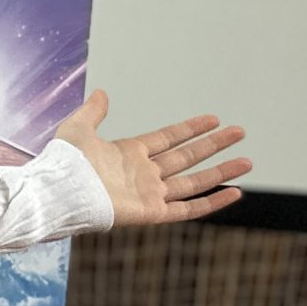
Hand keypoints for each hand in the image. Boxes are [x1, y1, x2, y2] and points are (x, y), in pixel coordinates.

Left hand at [55, 92, 249, 224]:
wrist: (59, 192)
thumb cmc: (63, 164)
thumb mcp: (78, 129)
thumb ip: (93, 112)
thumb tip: (102, 93)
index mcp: (127, 154)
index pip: (168, 138)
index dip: (190, 129)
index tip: (213, 119)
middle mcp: (142, 174)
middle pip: (186, 157)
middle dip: (214, 145)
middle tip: (239, 132)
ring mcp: (148, 194)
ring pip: (194, 182)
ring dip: (221, 172)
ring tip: (247, 161)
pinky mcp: (152, 213)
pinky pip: (188, 208)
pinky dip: (212, 202)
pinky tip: (234, 193)